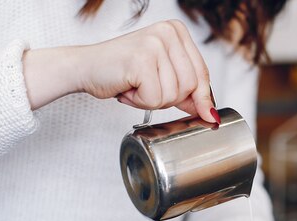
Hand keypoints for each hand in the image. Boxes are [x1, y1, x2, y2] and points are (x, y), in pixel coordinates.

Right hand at [23, 20, 216, 122]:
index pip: (203, 74)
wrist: (86, 68)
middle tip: (147, 88)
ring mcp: (155, 43)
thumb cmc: (123, 73)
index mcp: (177, 31)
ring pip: (174, 95)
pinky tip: (127, 87)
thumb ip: (188, 92)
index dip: (200, 98)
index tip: (201, 112)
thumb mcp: (163, 78)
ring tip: (135, 86)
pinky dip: (140, 101)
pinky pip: (155, 98)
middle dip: (169, 99)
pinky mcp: (142, 59)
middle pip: (191, 86)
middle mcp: (168, 32)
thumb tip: (211, 114)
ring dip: (153, 100)